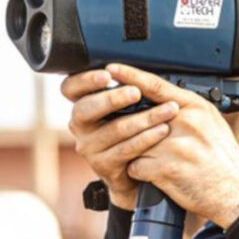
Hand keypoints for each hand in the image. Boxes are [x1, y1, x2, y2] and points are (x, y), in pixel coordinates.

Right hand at [61, 68, 180, 210]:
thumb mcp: (127, 107)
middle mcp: (80, 125)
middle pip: (85, 109)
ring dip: (144, 118)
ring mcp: (89, 147)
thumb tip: (133, 67)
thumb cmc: (133, 130)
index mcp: (83, 104)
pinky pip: (126, 149)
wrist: (137, 170)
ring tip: (168, 110)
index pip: (70, 88)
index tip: (107, 74)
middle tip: (136, 92)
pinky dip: (147, 138)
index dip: (84, 80)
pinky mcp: (102, 165)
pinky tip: (163, 129)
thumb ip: (124, 87)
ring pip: (114, 129)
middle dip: (112, 99)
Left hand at [104, 63, 238, 228]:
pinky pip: (136, 167)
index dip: (130, 76)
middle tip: (128, 132)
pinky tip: (158, 176)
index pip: (156, 86)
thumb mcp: (210, 123)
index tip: (112, 69)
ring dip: (139, 153)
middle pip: (141, 117)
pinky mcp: (166, 168)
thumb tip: (158, 101)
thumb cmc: (223, 160)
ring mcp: (175, 145)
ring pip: (136, 143)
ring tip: (156, 159)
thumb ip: (185, 110)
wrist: (237, 191)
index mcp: (196, 108)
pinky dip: (142, 173)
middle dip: (133, 128)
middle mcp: (186, 122)